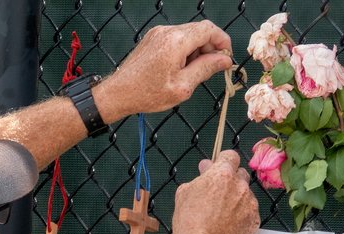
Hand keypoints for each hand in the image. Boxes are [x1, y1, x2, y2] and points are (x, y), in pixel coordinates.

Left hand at [98, 21, 233, 117]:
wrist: (118, 93)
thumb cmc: (147, 93)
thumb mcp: (182, 86)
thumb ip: (206, 69)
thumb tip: (224, 60)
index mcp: (175, 41)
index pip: (209, 29)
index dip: (222, 41)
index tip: (225, 57)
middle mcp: (166, 32)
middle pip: (200, 30)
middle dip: (210, 47)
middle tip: (211, 68)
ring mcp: (158, 33)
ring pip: (189, 34)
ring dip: (197, 50)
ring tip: (192, 72)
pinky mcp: (153, 38)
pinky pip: (176, 38)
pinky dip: (185, 49)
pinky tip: (180, 68)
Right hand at [173, 150, 258, 233]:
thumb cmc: (189, 221)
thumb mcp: (184, 194)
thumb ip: (199, 177)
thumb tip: (206, 167)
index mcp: (222, 175)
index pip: (230, 156)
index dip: (222, 161)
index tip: (217, 169)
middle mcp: (240, 185)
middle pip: (240, 174)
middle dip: (230, 180)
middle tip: (217, 193)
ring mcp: (250, 203)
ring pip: (245, 194)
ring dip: (236, 198)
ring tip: (220, 214)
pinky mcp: (255, 220)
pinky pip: (249, 212)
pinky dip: (241, 215)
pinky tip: (227, 224)